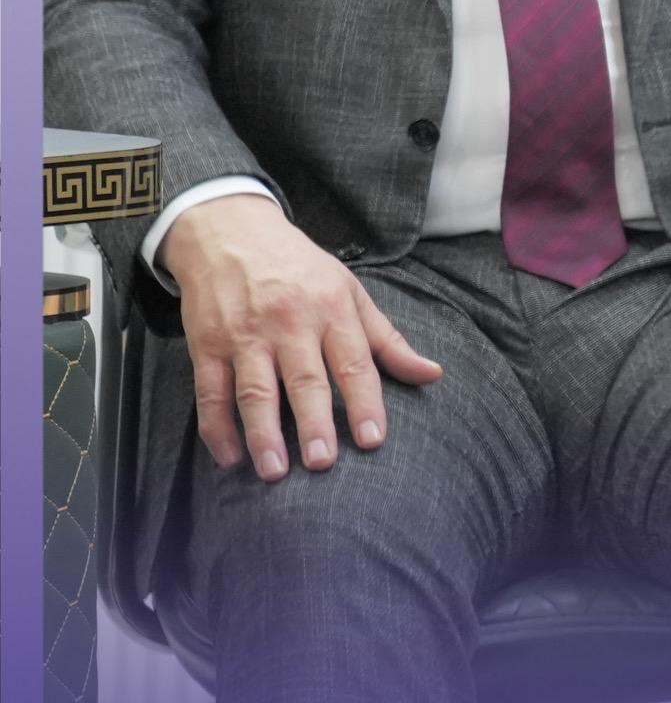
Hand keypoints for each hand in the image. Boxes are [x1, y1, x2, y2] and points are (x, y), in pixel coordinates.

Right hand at [160, 192, 445, 480]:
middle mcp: (289, 324)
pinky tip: (230, 456)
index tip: (372, 439)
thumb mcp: (350, 291)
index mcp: (332, 311)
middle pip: (304, 381)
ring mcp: (244, 335)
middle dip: (314, 424)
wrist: (229, 232)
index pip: (354, 363)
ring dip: (263, 433)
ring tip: (274, 470)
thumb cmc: (299, 268)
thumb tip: (432, 374)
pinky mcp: (206, 344)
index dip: (364, 403)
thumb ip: (388, 340)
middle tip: (322, 463)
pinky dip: (217, 427)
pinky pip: (210, 391)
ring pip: (254, 390)